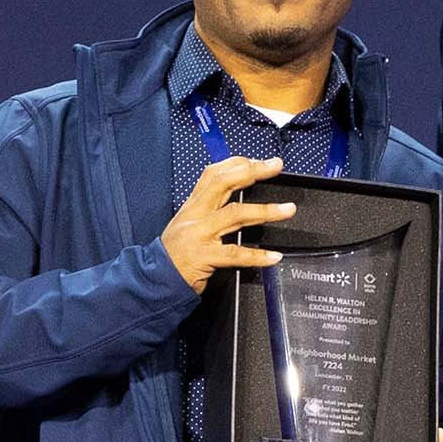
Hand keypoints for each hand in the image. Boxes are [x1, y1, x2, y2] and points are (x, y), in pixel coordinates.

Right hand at [159, 155, 297, 290]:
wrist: (154, 280)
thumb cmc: (173, 254)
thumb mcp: (186, 225)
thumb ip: (207, 211)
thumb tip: (233, 197)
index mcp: (192, 206)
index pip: (214, 174)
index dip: (237, 164)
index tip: (258, 161)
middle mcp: (196, 215)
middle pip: (225, 183)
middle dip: (252, 171)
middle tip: (275, 166)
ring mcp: (200, 235)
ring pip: (236, 215)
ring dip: (266, 211)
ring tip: (288, 209)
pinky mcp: (204, 257)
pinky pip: (235, 254)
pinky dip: (257, 256)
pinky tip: (274, 256)